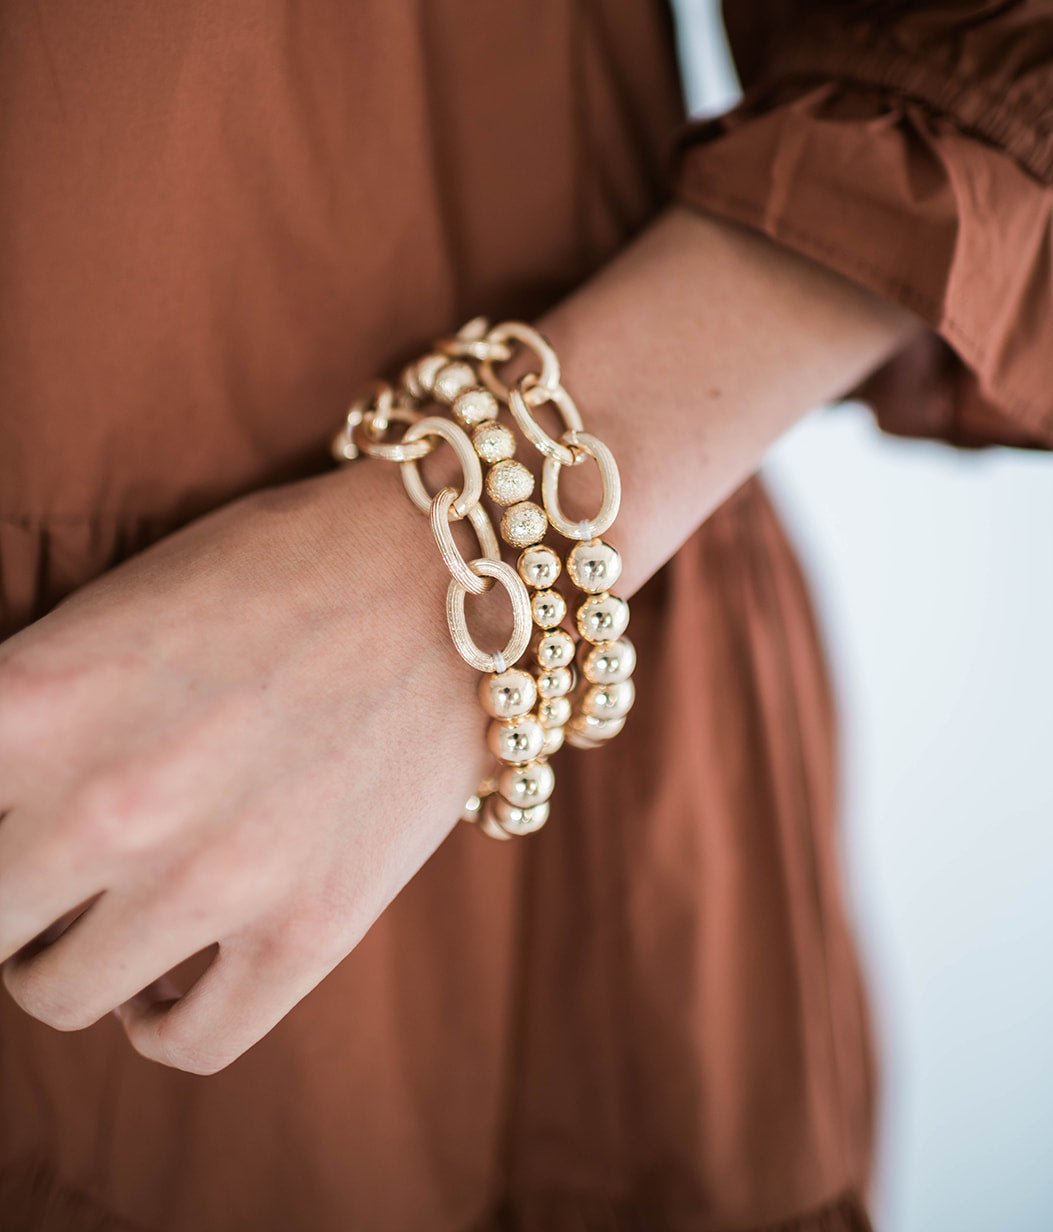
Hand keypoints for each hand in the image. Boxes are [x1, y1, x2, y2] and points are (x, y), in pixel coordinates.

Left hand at [0, 459, 489, 1072]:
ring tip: (109, 915)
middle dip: (13, 890)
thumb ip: (26, 716)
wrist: (452, 570)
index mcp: (35, 701)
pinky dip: (160, 1021)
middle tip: (49, 863)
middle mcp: (105, 802)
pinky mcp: (305, 932)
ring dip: (70, 958)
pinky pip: (185, 1042)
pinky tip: (169, 975)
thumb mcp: (114, 609)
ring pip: (59, 994)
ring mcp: (209, 878)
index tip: (13, 816)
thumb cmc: (277, 567)